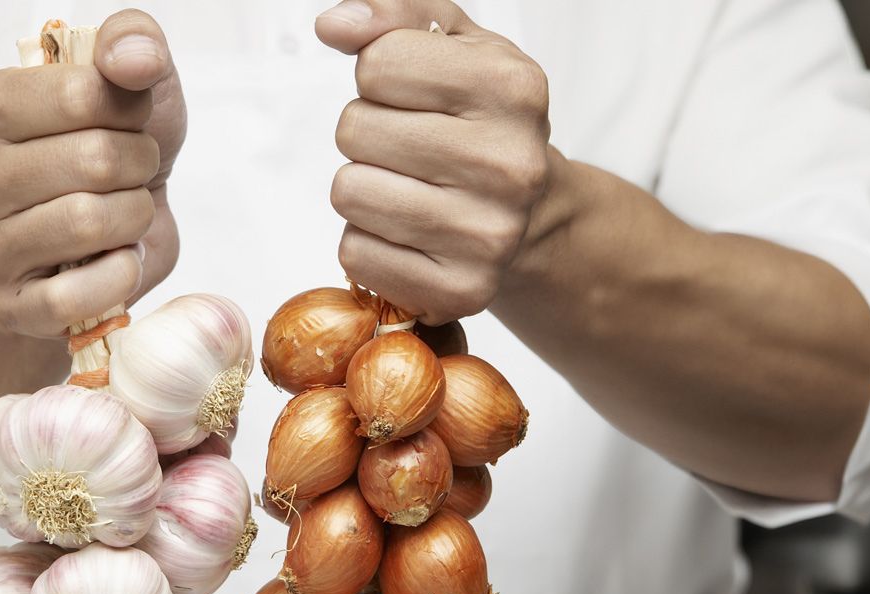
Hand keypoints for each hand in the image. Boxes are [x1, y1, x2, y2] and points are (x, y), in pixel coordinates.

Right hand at [0, 9, 185, 337]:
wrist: (103, 239)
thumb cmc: (106, 152)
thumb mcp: (125, 83)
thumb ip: (131, 41)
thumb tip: (134, 59)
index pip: (81, 92)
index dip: (129, 108)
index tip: (126, 120)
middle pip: (93, 159)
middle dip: (137, 164)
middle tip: (130, 173)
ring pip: (89, 222)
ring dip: (133, 217)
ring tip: (122, 215)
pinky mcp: (10, 308)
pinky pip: (79, 294)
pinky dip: (121, 275)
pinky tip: (117, 260)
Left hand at [317, 0, 553, 323]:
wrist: (535, 216)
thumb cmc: (482, 124)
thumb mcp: (457, 50)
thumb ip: (394, 16)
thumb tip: (333, 25)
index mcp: (513, 88)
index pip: (377, 64)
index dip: (379, 77)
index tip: (415, 97)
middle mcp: (509, 163)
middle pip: (354, 129)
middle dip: (367, 133)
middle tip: (410, 149)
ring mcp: (488, 234)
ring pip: (349, 192)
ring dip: (363, 188)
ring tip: (409, 188)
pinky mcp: (461, 290)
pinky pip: (355, 254)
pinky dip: (367, 241)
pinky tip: (408, 232)